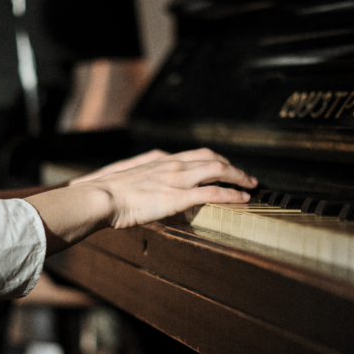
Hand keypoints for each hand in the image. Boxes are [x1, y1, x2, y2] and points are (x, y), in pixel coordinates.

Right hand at [72, 148, 256, 228]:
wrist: (102, 197)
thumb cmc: (110, 193)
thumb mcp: (130, 179)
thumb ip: (145, 180)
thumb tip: (148, 190)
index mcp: (161, 160)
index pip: (197, 154)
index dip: (216, 160)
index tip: (226, 167)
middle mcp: (173, 165)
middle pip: (213, 158)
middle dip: (233, 167)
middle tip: (246, 176)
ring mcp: (177, 179)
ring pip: (218, 171)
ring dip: (239, 177)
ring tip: (251, 185)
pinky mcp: (179, 197)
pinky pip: (213, 193)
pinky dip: (232, 195)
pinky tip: (242, 199)